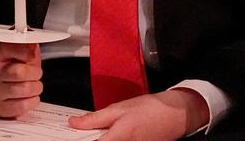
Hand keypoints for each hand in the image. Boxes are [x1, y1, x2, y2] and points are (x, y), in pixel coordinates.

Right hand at [0, 43, 42, 117]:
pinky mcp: (1, 107)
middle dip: (34, 73)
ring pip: (23, 89)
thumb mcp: (20, 57)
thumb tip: (33, 43)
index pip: (8, 49)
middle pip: (18, 72)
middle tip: (36, 74)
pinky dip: (32, 101)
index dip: (23, 52)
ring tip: (34, 86)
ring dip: (35, 87)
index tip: (32, 56)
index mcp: (0, 57)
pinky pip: (23, 105)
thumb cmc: (11, 72)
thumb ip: (28, 48)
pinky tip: (30, 97)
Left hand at [68, 89, 208, 140]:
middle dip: (88, 139)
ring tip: (92, 132)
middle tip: (79, 131)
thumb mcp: (119, 108)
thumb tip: (74, 123)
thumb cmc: (151, 109)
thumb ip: (94, 118)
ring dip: (99, 138)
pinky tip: (107, 134)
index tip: (67, 136)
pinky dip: (110, 140)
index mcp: (118, 138)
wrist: (176, 114)